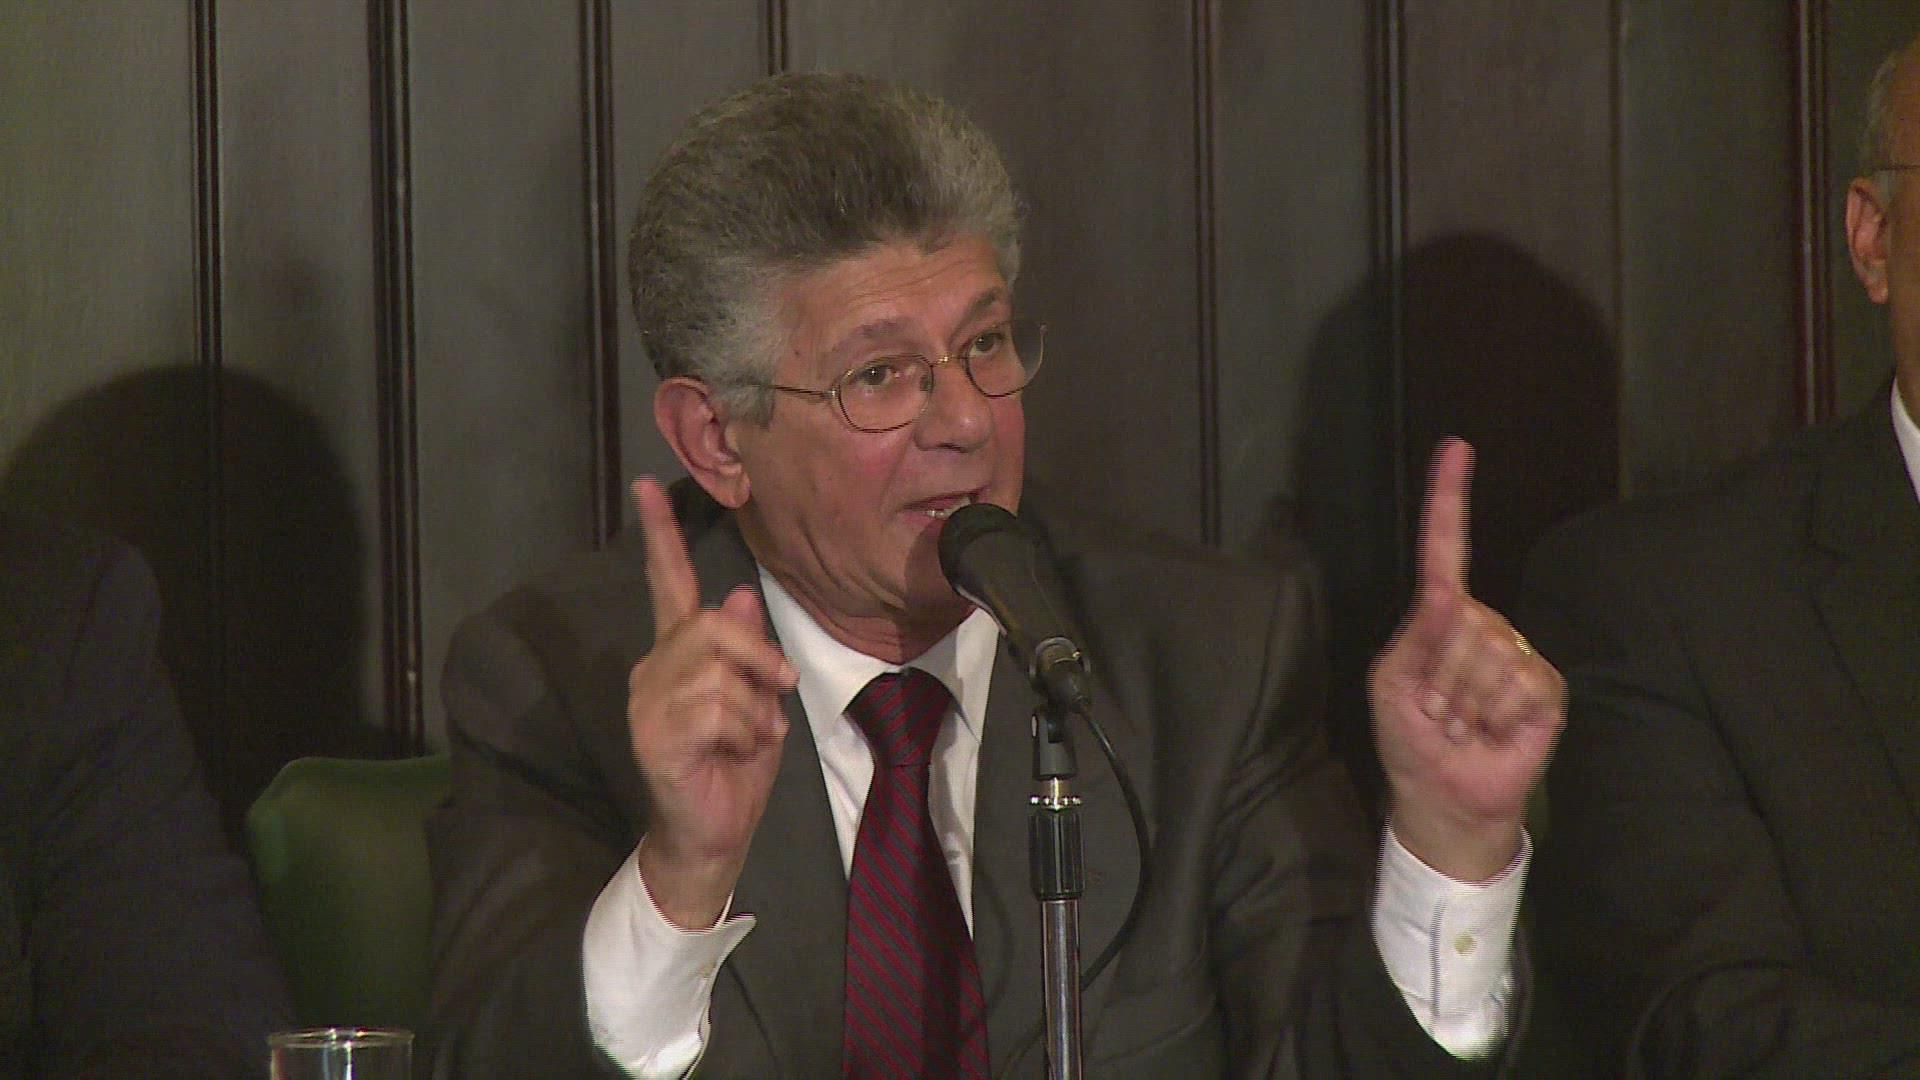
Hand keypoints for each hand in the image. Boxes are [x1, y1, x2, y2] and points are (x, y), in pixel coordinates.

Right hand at [627, 476, 796, 927]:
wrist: (714, 837)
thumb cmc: (735, 769)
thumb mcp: (756, 700)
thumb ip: (747, 650)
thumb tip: (736, 592)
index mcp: (677, 656)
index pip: (668, 584)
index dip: (661, 536)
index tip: (647, 485)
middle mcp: (652, 670)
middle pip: (709, 624)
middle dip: (757, 655)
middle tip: (779, 691)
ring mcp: (647, 703)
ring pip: (717, 669)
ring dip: (754, 707)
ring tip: (748, 738)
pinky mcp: (653, 735)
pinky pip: (715, 707)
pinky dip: (743, 732)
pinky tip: (732, 754)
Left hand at [1369, 439, 1563, 880]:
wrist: (1446, 794)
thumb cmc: (1412, 738)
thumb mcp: (1393, 684)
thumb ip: (1419, 635)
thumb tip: (1453, 595)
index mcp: (1438, 616)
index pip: (1446, 547)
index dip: (1449, 498)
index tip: (1456, 447)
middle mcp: (1482, 624)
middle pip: (1462, 619)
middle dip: (1441, 676)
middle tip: (1439, 712)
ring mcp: (1517, 653)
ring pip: (1490, 654)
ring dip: (1466, 702)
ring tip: (1463, 724)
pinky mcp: (1545, 687)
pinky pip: (1521, 683)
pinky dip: (1498, 716)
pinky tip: (1494, 732)